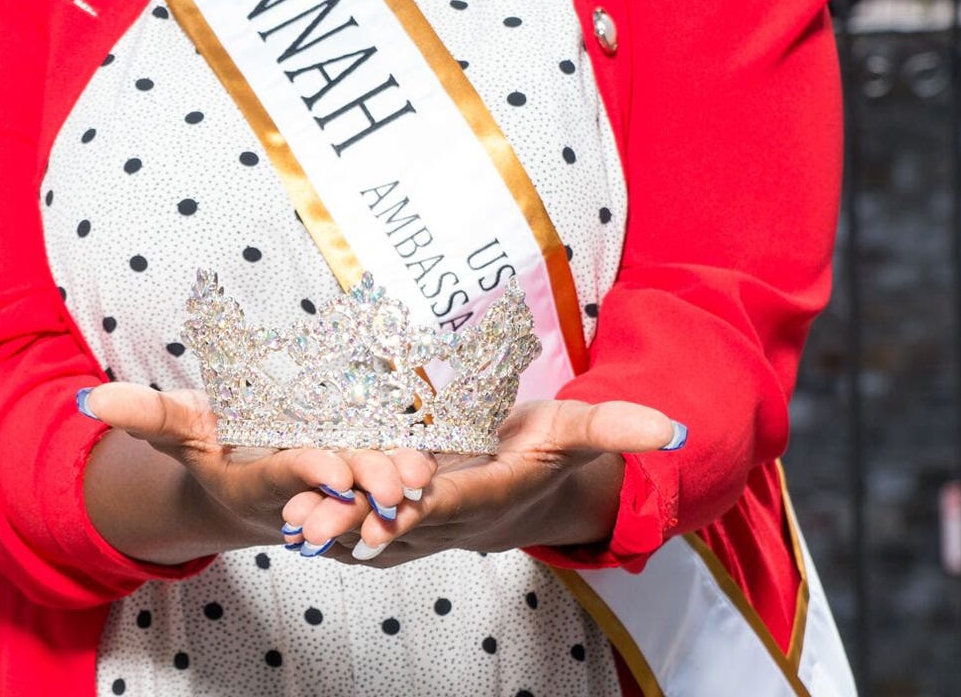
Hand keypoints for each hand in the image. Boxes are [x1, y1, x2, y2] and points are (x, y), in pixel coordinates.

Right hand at [80, 382, 435, 561]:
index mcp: (263, 479)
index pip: (289, 476)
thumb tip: (91, 400)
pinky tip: (438, 463)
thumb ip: (146, 415)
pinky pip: (393, 474)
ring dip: (399, 485)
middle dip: (366, 487)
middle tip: (396, 483)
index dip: (311, 474)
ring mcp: (340, 486)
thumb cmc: (217, 447)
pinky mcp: (367, 471)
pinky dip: (414, 474)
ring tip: (424, 474)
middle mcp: (307, 491)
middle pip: (341, 490)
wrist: (254, 483)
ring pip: (374, 490)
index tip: (334, 471)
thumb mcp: (182, 429)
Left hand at [278, 397, 678, 565]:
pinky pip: (360, 528)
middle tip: (310, 525)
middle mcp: (449, 515)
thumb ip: (617, 428)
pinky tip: (292, 523)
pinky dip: (330, 527)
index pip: (452, 500)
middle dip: (355, 526)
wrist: (530, 489)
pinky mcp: (400, 521)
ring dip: (332, 533)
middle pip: (398, 523)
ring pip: (370, 531)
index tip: (392, 507)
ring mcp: (421, 524)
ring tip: (289, 529)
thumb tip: (671, 429)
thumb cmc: (547, 449)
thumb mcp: (580, 429)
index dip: (421, 504)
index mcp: (485, 490)